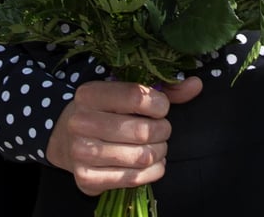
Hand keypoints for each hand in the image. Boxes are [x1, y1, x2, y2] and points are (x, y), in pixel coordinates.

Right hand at [46, 76, 202, 196]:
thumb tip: (196, 84)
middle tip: (163, 130)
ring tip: (159, 146)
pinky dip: (153, 172)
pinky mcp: (86, 179)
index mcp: (89, 94)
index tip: (162, 108)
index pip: (136, 97)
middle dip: (162, 131)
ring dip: (159, 152)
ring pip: (141, 157)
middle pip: (142, 131)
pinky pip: (133, 179)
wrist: (67, 140)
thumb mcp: (126, 92)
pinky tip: (153, 163)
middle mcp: (80, 122)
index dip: (159, 104)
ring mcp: (81, 152)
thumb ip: (163, 89)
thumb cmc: (105, 111)